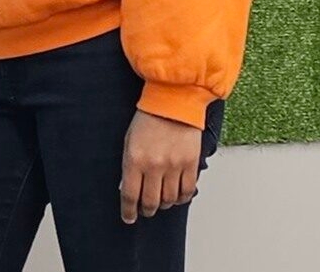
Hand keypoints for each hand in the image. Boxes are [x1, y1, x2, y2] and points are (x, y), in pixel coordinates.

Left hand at [120, 109, 201, 223]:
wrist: (173, 101)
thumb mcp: (129, 141)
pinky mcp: (190, 163)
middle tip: (145, 210)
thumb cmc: (148, 118)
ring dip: (164, 205)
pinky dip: (182, 198)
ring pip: (169, 199)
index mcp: (134, 159)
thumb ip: (129, 166)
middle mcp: (154, 165)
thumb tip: (129, 188)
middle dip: (146, 210)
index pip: (130, 195)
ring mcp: (174, 165)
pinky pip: (187, 191)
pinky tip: (177, 196)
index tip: (128, 217)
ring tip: (161, 201)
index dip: (128, 211)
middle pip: (150, 202)